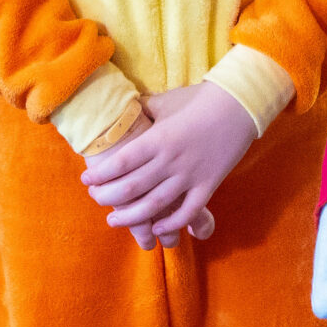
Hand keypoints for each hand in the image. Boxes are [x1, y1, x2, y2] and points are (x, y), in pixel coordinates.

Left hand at [80, 84, 250, 247]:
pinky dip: (171, 223)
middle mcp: (170, 160)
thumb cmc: (201, 99)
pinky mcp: (209, 184)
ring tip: (113, 219)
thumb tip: (125, 111)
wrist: (240, 103)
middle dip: (107, 196)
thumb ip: (143, 110)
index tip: (86, 179)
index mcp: (158, 138)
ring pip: (154, 205)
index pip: (120, 162)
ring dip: (130, 216)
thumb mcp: (165, 101)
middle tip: (96, 198)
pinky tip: (156, 228)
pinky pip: (187, 211)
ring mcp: (190, 175)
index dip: (100, 174)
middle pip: (131, 187)